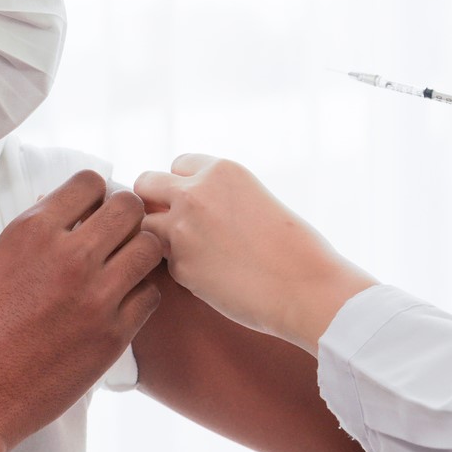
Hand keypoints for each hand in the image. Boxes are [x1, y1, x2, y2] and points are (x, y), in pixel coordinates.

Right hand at [0, 170, 162, 451]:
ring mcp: (96, 296)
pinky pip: (151, 295)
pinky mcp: (113, 335)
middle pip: (129, 206)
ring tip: (125, 265)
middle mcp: (69, 256)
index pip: (89, 183)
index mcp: (31, 232)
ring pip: (151, 246)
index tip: (93, 208)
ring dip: (141, 250)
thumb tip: (56, 220)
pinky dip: (141, 293)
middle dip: (126, 214)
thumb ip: (27, 239)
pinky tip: (122, 301)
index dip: (95, 193)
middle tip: (117, 233)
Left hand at [135, 155, 374, 356]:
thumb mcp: (255, 198)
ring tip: (186, 253)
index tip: (193, 202)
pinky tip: (205, 276)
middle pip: (145, 184)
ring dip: (156, 237)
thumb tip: (189, 204)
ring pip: (144, 224)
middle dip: (153, 201)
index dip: (183, 184)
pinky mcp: (179, 266)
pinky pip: (163, 262)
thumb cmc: (295, 247)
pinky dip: (177, 268)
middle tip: (171, 223)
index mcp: (220, 170)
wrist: (307, 287)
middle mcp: (195, 193)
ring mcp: (182, 230)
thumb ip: (219, 195)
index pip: (178, 164)